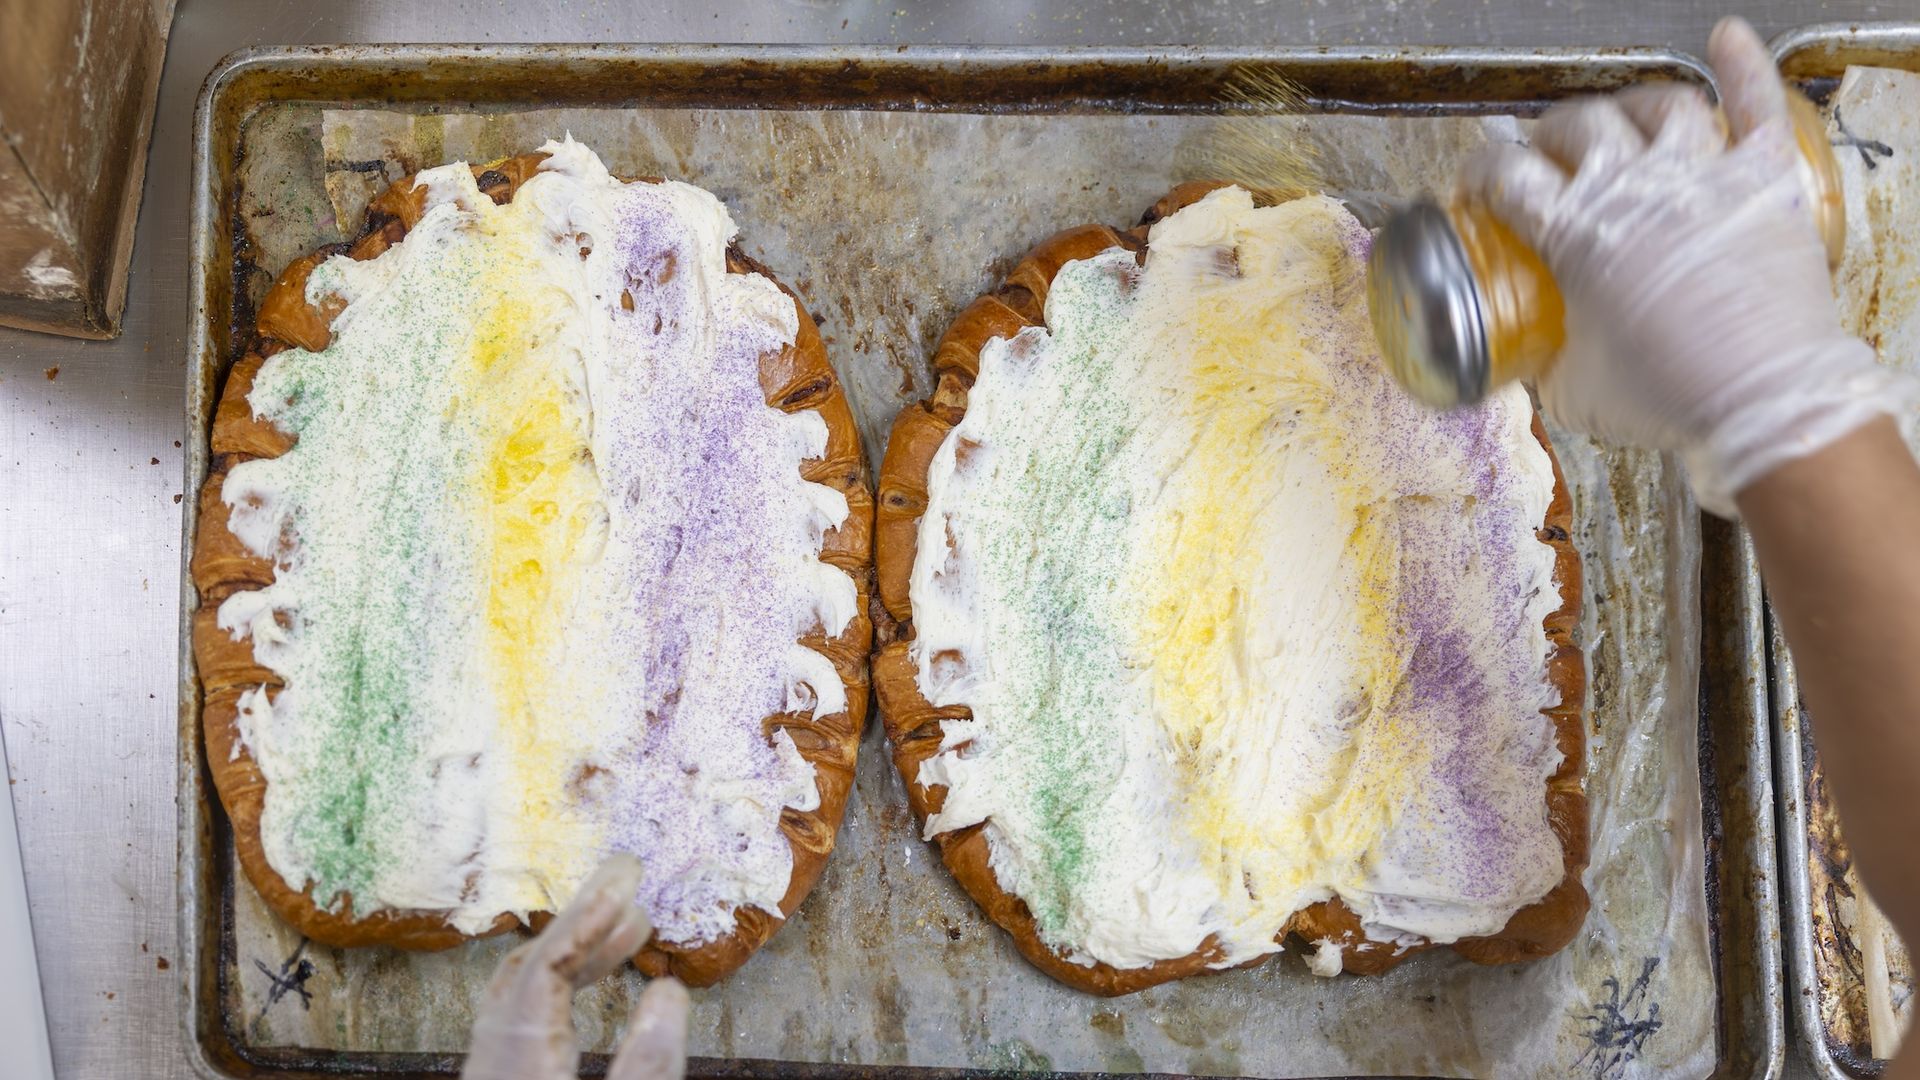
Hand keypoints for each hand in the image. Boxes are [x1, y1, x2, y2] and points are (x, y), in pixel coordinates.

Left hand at [461, 855, 689, 1079]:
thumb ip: (646, 1065)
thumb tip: (669, 992)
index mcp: (518, 1063)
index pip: (545, 968)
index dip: (586, 918)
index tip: (625, 878)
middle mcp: (494, 1061)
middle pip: (527, 969)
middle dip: (580, 922)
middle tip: (626, 884)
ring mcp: (495, 1071)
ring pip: (522, 995)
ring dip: (576, 956)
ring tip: (630, 929)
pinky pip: (525, 1019)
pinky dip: (564, 990)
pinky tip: (596, 983)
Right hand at [1459, 16, 1908, 515]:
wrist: (1765, 401)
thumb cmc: (1669, 398)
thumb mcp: (1572, 388)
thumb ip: (1541, 359)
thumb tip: (1525, 358)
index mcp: (1575, 232)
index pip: (1506, 173)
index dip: (1482, 172)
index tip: (1479, 183)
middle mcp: (1634, 186)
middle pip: (1576, 126)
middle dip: (1549, 137)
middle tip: (1546, 157)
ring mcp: (1702, 174)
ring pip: (1657, 104)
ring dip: (1629, 106)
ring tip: (1620, 120)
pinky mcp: (1764, 178)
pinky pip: (1754, 102)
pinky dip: (1743, 63)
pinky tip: (1728, 39)